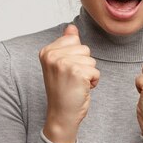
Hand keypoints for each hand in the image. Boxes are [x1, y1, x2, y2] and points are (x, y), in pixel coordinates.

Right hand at [39, 24, 99, 142]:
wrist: (61, 115)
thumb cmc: (62, 91)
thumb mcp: (61, 65)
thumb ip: (66, 44)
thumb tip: (72, 27)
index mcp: (47, 51)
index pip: (74, 40)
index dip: (76, 57)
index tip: (66, 71)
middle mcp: (52, 55)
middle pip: (84, 49)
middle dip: (84, 65)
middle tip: (72, 80)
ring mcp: (64, 63)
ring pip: (91, 59)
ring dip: (89, 73)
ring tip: (76, 84)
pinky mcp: (77, 72)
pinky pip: (96, 70)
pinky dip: (93, 81)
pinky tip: (81, 89)